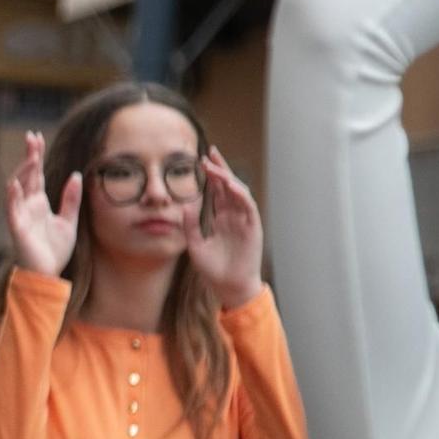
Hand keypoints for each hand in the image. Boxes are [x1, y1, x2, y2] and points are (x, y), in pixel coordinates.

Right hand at [4, 131, 81, 277]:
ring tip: (31, 156)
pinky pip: (12, 210)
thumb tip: (75, 175)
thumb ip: (71, 199)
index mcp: (39, 203)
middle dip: (29, 156)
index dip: (35, 155)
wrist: (47, 275)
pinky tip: (15, 183)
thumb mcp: (69, 221)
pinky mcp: (17, 228)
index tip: (36, 137)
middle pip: (26, 175)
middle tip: (31, 137)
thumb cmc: (54, 251)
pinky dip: (12, 196)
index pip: (36, 174)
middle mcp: (27, 206)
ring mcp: (20, 215)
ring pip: (18, 188)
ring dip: (23, 171)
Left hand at [184, 147, 262, 307]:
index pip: (216, 191)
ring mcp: (244, 220)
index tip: (199, 160)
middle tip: (210, 152)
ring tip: (216, 166)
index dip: (210, 176)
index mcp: (220, 217)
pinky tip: (232, 186)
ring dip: (229, 178)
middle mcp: (233, 215)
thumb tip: (185, 204)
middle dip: (220, 169)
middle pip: (228, 186)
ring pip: (239, 192)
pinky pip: (249, 207)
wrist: (229, 286)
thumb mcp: (195, 244)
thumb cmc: (213, 268)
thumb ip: (190, 225)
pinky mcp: (253, 228)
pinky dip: (241, 195)